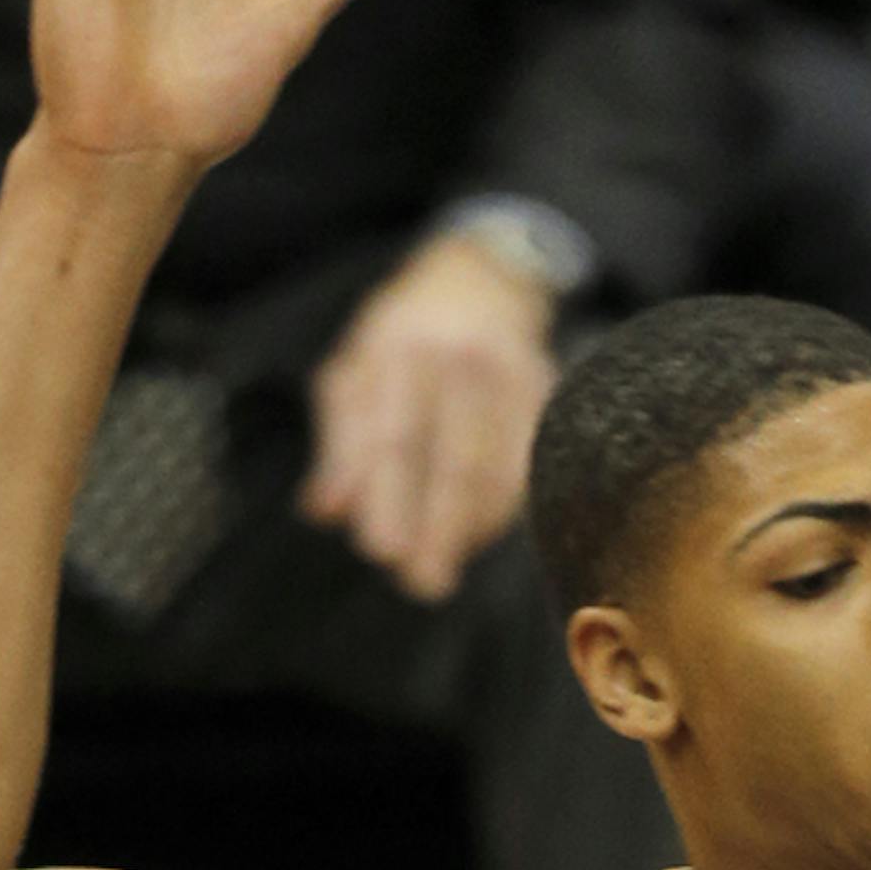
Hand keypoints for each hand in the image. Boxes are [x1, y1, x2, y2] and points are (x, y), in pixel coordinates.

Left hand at [303, 231, 554, 604]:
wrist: (479, 284)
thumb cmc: (402, 343)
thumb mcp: (354, 375)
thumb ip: (340, 444)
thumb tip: (325, 513)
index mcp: (403, 349)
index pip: (397, 435)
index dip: (389, 497)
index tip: (382, 553)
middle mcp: (463, 358)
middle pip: (456, 460)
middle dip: (439, 529)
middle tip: (423, 586)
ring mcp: (512, 375)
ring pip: (498, 470)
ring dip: (470, 529)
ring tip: (442, 569)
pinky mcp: (545, 395)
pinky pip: (526, 466)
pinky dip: (501, 510)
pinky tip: (474, 537)